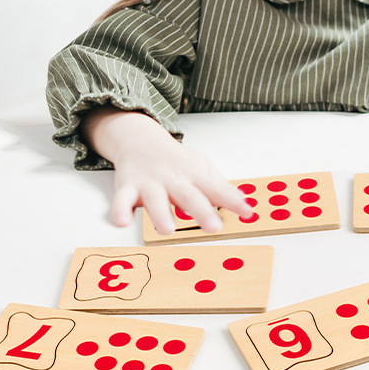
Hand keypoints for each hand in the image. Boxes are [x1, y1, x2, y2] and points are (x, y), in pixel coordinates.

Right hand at [81, 106, 251, 234]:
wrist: (140, 140)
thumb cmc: (176, 161)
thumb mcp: (201, 168)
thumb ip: (220, 188)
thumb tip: (244, 203)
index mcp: (194, 174)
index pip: (217, 188)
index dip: (233, 200)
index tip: (248, 212)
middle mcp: (173, 178)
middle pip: (188, 195)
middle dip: (201, 211)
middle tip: (214, 227)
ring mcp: (150, 182)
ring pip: (154, 198)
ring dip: (160, 214)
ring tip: (167, 230)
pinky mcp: (127, 186)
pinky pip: (122, 199)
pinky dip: (120, 210)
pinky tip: (123, 221)